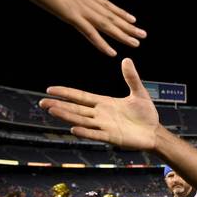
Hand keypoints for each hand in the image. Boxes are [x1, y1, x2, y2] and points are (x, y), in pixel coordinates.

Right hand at [0, 0, 145, 55]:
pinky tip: (112, 52)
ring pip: (105, 23)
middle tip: (142, 34)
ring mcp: (76, 5)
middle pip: (109, 14)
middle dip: (127, 25)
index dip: (118, 11)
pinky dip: (101, 43)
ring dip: (122, 35)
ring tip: (137, 43)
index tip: (131, 18)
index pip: (103, 2)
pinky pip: (89, 32)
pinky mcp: (68, 13)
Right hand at [39, 58, 159, 149]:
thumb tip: (126, 59)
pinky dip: (85, 132)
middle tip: (42, 102)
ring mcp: (104, 126)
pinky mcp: (112, 137)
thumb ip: (131, 78)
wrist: (154, 132)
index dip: (66, 93)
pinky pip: (95, 134)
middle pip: (76, 109)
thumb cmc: (145, 114)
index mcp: (104, 103)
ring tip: (52, 111)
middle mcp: (100, 115)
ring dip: (67, 116)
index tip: (50, 89)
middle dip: (59, 105)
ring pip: (82, 120)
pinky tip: (73, 129)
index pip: (81, 97)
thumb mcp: (138, 92)